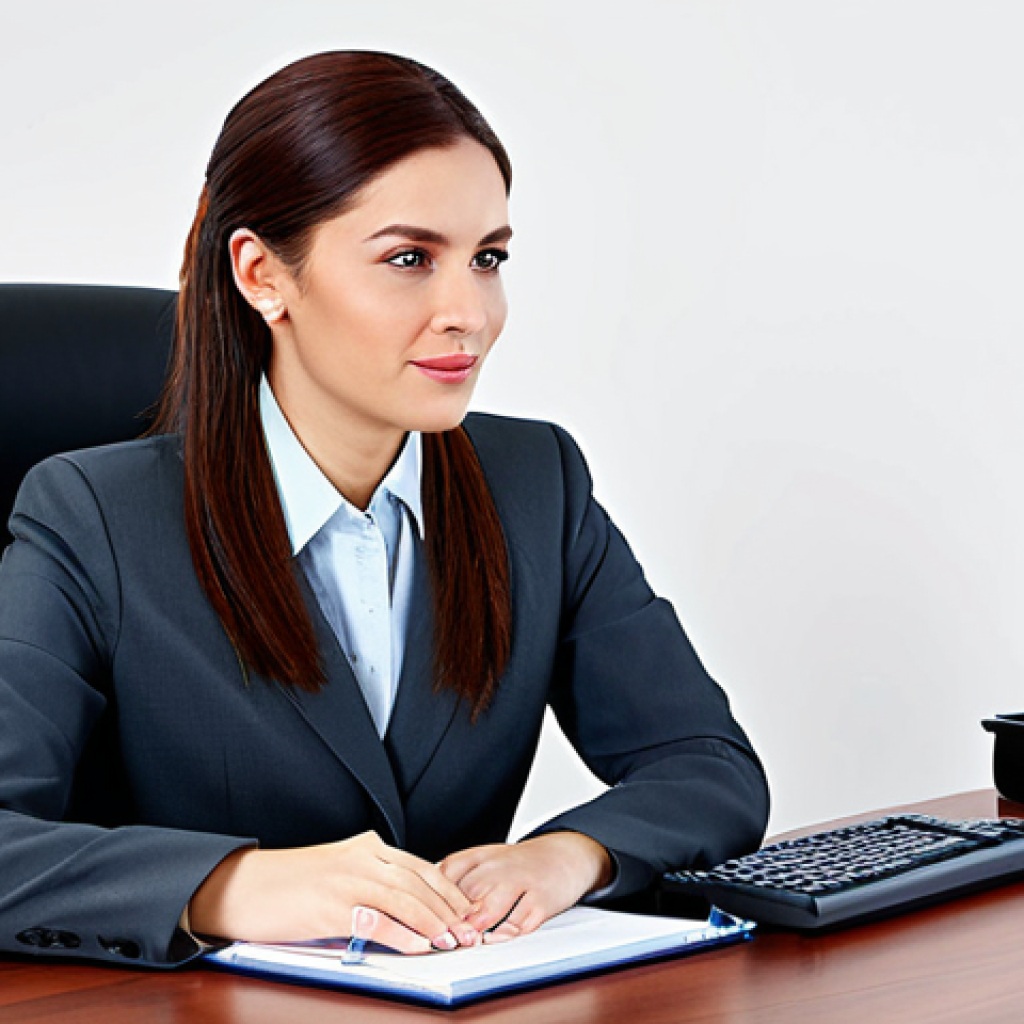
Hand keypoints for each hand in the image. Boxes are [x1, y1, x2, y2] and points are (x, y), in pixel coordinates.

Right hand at [188, 831, 479, 952]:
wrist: (242, 886)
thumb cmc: (290, 886)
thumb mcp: (339, 874)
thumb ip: (373, 883)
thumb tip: (410, 912)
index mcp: (368, 847)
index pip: (422, 868)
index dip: (450, 893)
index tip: (469, 914)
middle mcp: (363, 857)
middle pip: (420, 882)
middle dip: (450, 910)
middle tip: (471, 934)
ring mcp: (348, 878)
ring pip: (405, 898)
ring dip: (434, 923)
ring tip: (453, 942)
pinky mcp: (331, 903)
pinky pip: (376, 918)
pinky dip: (402, 933)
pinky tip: (418, 946)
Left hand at [439, 832, 612, 942]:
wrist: (564, 855)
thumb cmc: (518, 865)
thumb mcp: (486, 861)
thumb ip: (457, 878)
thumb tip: (424, 902)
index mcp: (481, 855)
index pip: (447, 874)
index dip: (433, 899)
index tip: (423, 918)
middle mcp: (499, 866)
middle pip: (465, 895)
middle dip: (451, 921)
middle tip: (440, 939)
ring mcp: (521, 882)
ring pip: (489, 910)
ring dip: (473, 931)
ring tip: (466, 943)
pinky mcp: (542, 900)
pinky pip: (519, 923)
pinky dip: (504, 936)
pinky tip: (496, 940)